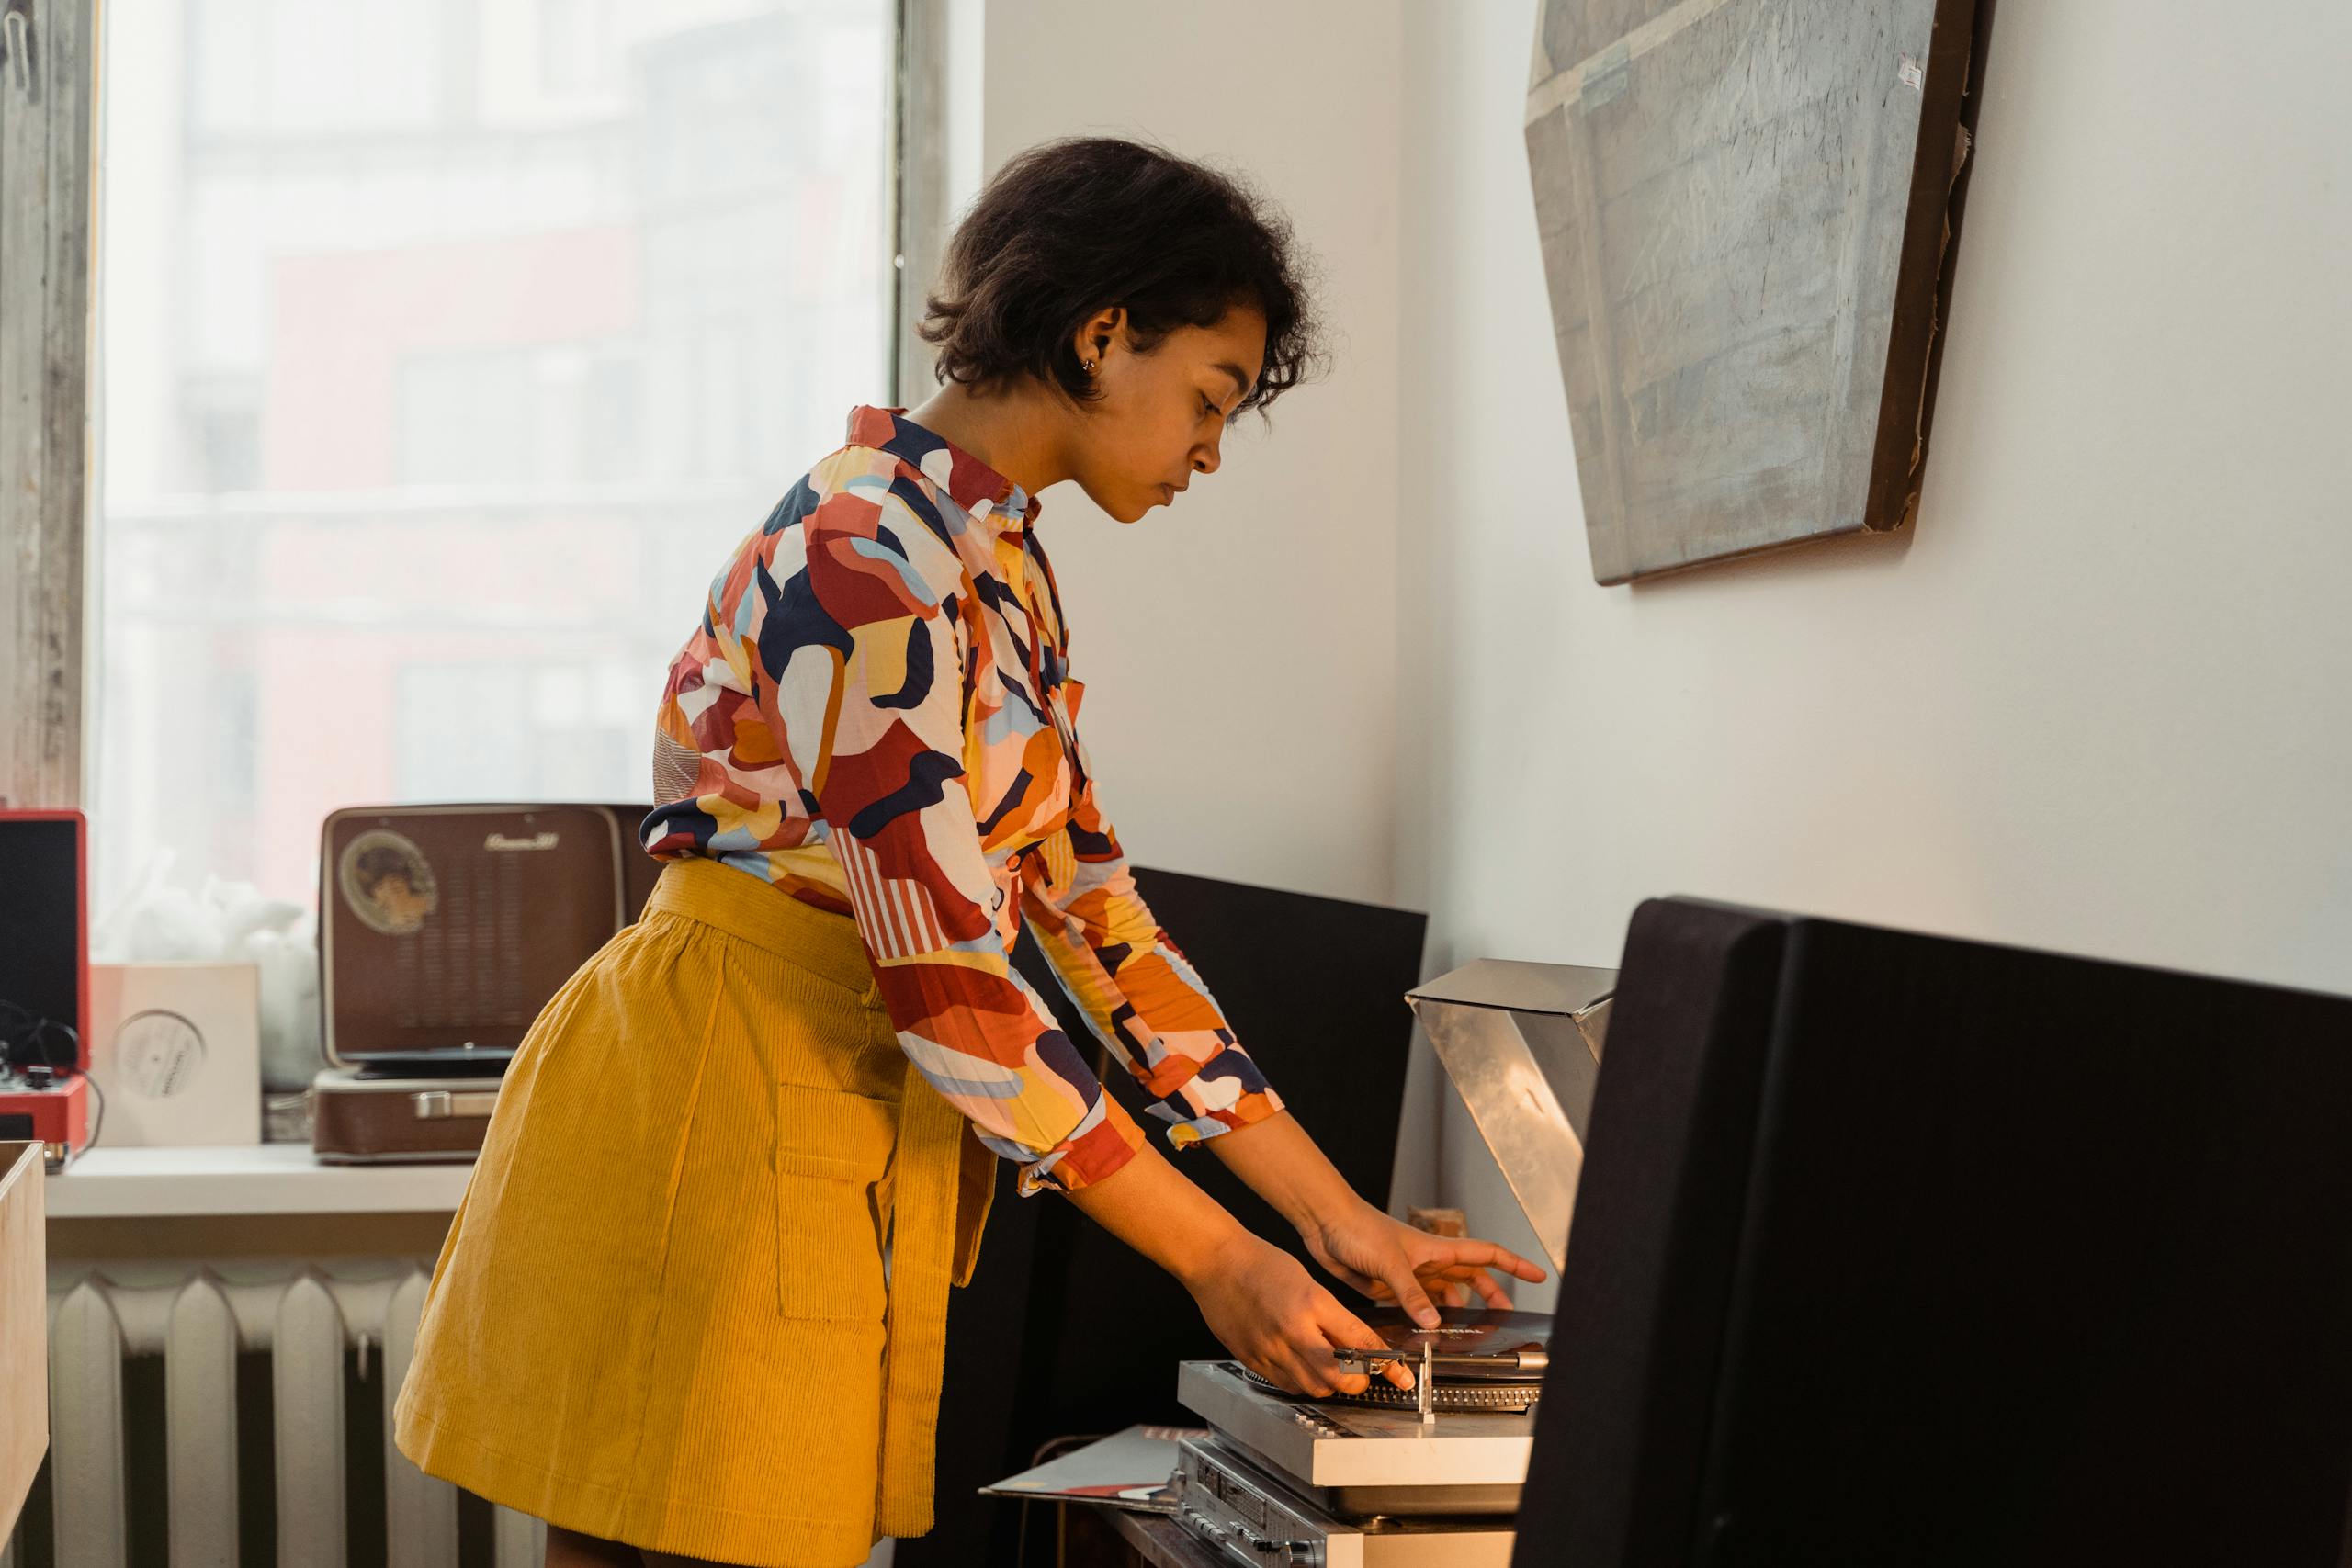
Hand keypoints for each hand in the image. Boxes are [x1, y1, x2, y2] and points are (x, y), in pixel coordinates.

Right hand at [1183, 1233, 1418, 1397]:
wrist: (1217, 1263)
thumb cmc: (1262, 1264)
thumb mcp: (1309, 1281)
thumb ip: (1333, 1316)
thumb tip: (1357, 1344)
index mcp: (1312, 1303)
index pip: (1359, 1342)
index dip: (1386, 1363)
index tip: (1401, 1374)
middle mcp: (1293, 1330)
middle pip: (1339, 1377)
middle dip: (1359, 1380)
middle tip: (1363, 1373)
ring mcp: (1270, 1348)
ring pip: (1314, 1387)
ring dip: (1332, 1385)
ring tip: (1334, 1370)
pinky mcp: (1253, 1359)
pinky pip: (1287, 1385)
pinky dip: (1303, 1383)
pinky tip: (1306, 1369)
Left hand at [1303, 1200, 1546, 1325]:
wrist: (1326, 1223)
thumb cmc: (1359, 1227)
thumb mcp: (1391, 1263)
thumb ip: (1412, 1295)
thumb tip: (1434, 1324)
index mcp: (1438, 1249)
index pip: (1487, 1255)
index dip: (1514, 1265)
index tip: (1538, 1276)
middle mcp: (1428, 1262)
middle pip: (1471, 1279)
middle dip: (1491, 1295)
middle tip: (1505, 1315)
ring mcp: (1410, 1273)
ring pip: (1445, 1294)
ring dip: (1458, 1309)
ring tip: (1469, 1330)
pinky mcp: (1390, 1284)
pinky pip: (1417, 1304)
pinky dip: (1427, 1316)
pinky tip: (1428, 1330)